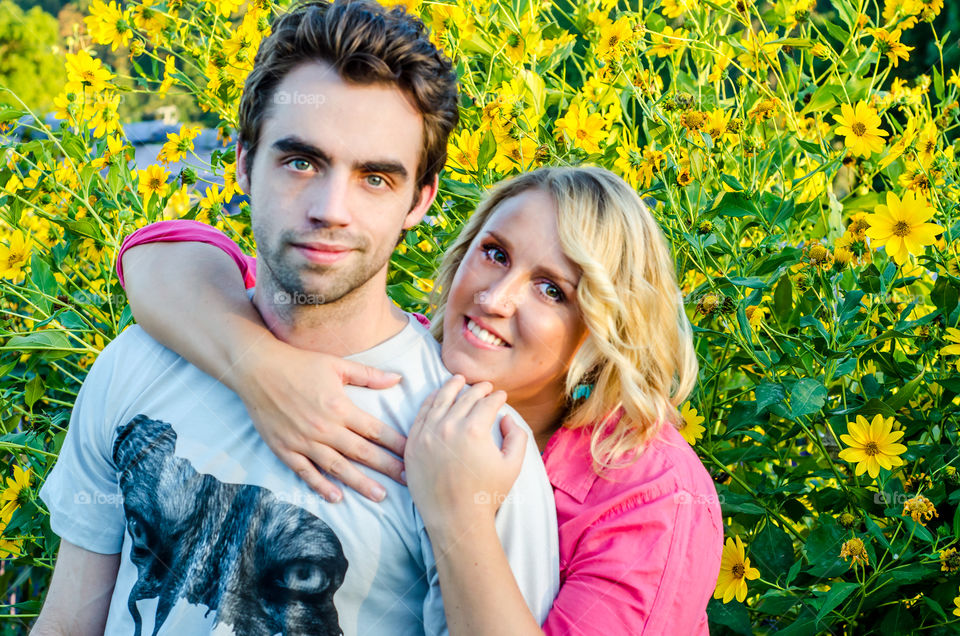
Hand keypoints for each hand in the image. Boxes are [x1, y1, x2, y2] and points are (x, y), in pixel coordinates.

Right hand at [229, 334, 404, 502]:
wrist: (256, 368)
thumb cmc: (298, 363)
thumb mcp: (337, 365)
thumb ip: (368, 375)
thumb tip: (398, 378)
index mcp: (340, 407)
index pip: (375, 431)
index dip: (397, 444)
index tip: (414, 454)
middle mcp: (324, 428)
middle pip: (362, 453)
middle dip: (387, 468)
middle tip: (408, 481)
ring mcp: (303, 441)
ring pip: (337, 467)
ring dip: (359, 483)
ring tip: (380, 496)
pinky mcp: (284, 449)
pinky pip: (306, 472)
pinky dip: (321, 486)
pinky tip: (336, 497)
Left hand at [404, 375, 527, 535]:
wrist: (455, 519)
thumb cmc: (486, 495)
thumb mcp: (513, 465)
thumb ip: (516, 436)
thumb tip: (505, 417)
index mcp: (474, 430)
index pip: (487, 402)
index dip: (497, 397)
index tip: (501, 396)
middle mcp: (448, 426)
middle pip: (465, 397)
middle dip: (478, 389)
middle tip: (485, 386)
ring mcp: (427, 434)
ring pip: (440, 399)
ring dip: (452, 386)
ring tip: (459, 379)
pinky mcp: (413, 444)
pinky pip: (421, 414)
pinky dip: (431, 401)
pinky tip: (437, 395)